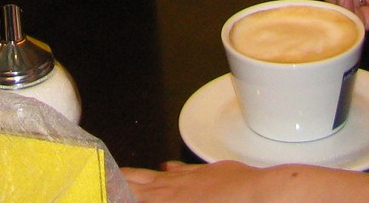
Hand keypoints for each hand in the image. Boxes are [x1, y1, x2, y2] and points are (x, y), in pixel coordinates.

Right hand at [124, 161, 322, 201]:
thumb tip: (162, 173)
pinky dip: (170, 171)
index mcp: (167, 202)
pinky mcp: (212, 173)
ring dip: (139, 175)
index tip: (102, 187)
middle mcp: (175, 188)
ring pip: (158, 174)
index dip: (115, 189)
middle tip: (106, 177)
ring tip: (125, 174)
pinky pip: (183, 170)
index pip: (132, 194)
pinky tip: (167, 169)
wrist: (266, 197)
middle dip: (120, 181)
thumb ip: (165, 198)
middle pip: (139, 182)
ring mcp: (193, 178)